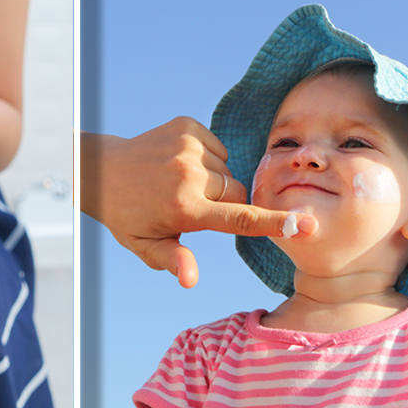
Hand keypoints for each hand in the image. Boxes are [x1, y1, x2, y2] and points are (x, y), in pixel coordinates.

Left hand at [82, 118, 317, 287]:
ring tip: (181, 184)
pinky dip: (207, 158)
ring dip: (214, 180)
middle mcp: (190, 176)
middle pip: (238, 193)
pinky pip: (218, 148)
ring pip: (229, 171)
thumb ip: (172, 260)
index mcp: (184, 209)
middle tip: (193, 207)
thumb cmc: (126, 214)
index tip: (306, 225)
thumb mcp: (145, 244)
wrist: (100, 170)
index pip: (239, 218)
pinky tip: (180, 165)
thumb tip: (190, 280)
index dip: (275, 223)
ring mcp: (189, 147)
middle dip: (226, 203)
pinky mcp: (187, 127)